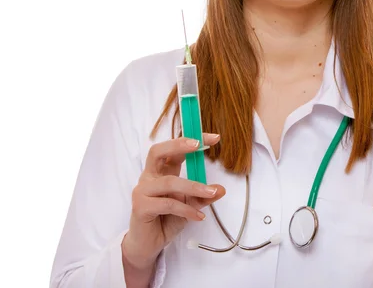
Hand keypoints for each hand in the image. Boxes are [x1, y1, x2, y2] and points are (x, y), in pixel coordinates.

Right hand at [122, 133, 225, 268]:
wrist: (148, 245)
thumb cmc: (167, 220)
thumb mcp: (190, 205)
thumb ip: (203, 196)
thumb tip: (221, 189)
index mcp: (161, 171)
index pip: (174, 149)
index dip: (191, 140)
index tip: (214, 138)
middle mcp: (149, 177)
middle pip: (157, 152)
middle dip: (178, 145)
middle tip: (198, 145)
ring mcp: (142, 191)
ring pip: (169, 182)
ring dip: (193, 186)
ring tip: (210, 193)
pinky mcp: (140, 207)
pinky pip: (167, 204)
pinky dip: (186, 209)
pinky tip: (198, 216)